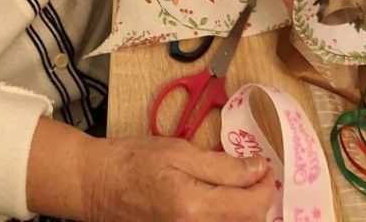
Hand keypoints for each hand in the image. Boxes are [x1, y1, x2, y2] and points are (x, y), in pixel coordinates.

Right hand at [84, 135, 275, 221]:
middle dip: (259, 200)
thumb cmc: (134, 160)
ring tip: (243, 188)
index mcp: (195, 207)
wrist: (98, 185)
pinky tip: (225, 203)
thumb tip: (258, 169)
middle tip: (258, 176)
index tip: (266, 166)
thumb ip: (221, 164)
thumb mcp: (178, 151)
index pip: (251, 206)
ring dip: (245, 211)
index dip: (266, 186)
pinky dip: (228, 217)